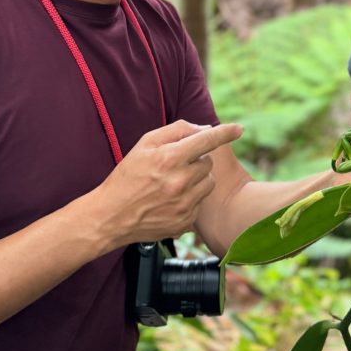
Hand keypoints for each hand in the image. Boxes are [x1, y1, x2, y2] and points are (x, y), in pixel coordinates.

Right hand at [91, 120, 242, 249]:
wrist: (111, 216)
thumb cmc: (127, 176)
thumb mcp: (145, 144)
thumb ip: (176, 130)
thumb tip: (204, 129)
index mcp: (169, 158)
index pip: (206, 141)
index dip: (225, 133)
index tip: (239, 129)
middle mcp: (180, 182)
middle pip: (208, 162)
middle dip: (197, 159)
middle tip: (176, 164)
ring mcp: (184, 204)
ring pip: (208, 182)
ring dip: (197, 179)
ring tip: (173, 182)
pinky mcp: (185, 221)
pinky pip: (200, 202)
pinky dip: (191, 198)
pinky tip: (170, 199)